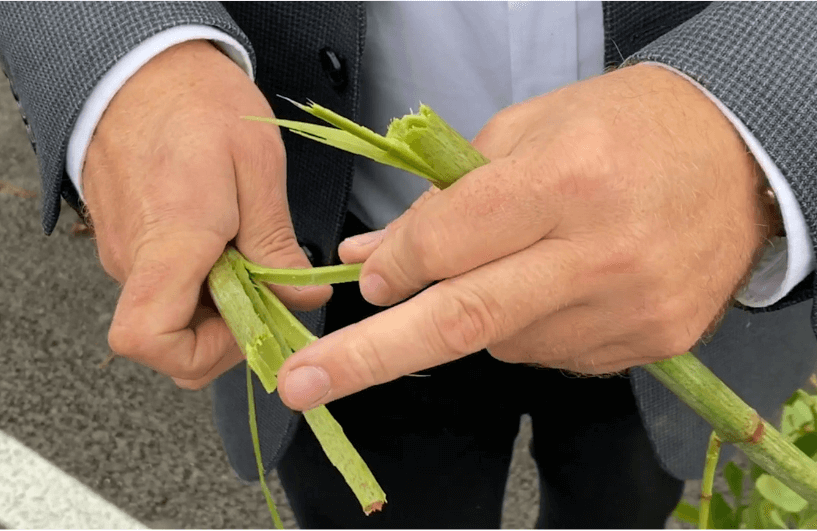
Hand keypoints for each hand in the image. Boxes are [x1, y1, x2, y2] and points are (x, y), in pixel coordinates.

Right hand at [83, 40, 330, 388]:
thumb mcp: (258, 168)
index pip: (150, 339)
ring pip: (172, 316)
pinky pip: (165, 288)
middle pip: (170, 343)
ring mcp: (126, 254)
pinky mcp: (129, 244)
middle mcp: (136, 259)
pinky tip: (224, 245)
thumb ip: (276, 246)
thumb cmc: (199, 104)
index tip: (252, 319)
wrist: (143, 68)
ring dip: (218, 306)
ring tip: (247, 253)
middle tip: (267, 288)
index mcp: (169, 241)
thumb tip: (301, 299)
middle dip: (228, 333)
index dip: (206, 351)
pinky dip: (200, 284)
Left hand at [276, 64, 779, 409]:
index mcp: (566, 180)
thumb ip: (445, 199)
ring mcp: (628, 311)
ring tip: (523, 260)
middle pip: (463, 319)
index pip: (449, 240)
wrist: (740, 159)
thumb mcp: (529, 130)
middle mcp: (600, 254)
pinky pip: (550, 352)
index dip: (399, 262)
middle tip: (302, 384)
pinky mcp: (647, 344)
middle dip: (370, 357)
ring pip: (502, 341)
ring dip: (477, 315)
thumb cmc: (628, 127)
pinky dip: (528, 326)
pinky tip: (561, 282)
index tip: (372, 278)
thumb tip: (372, 256)